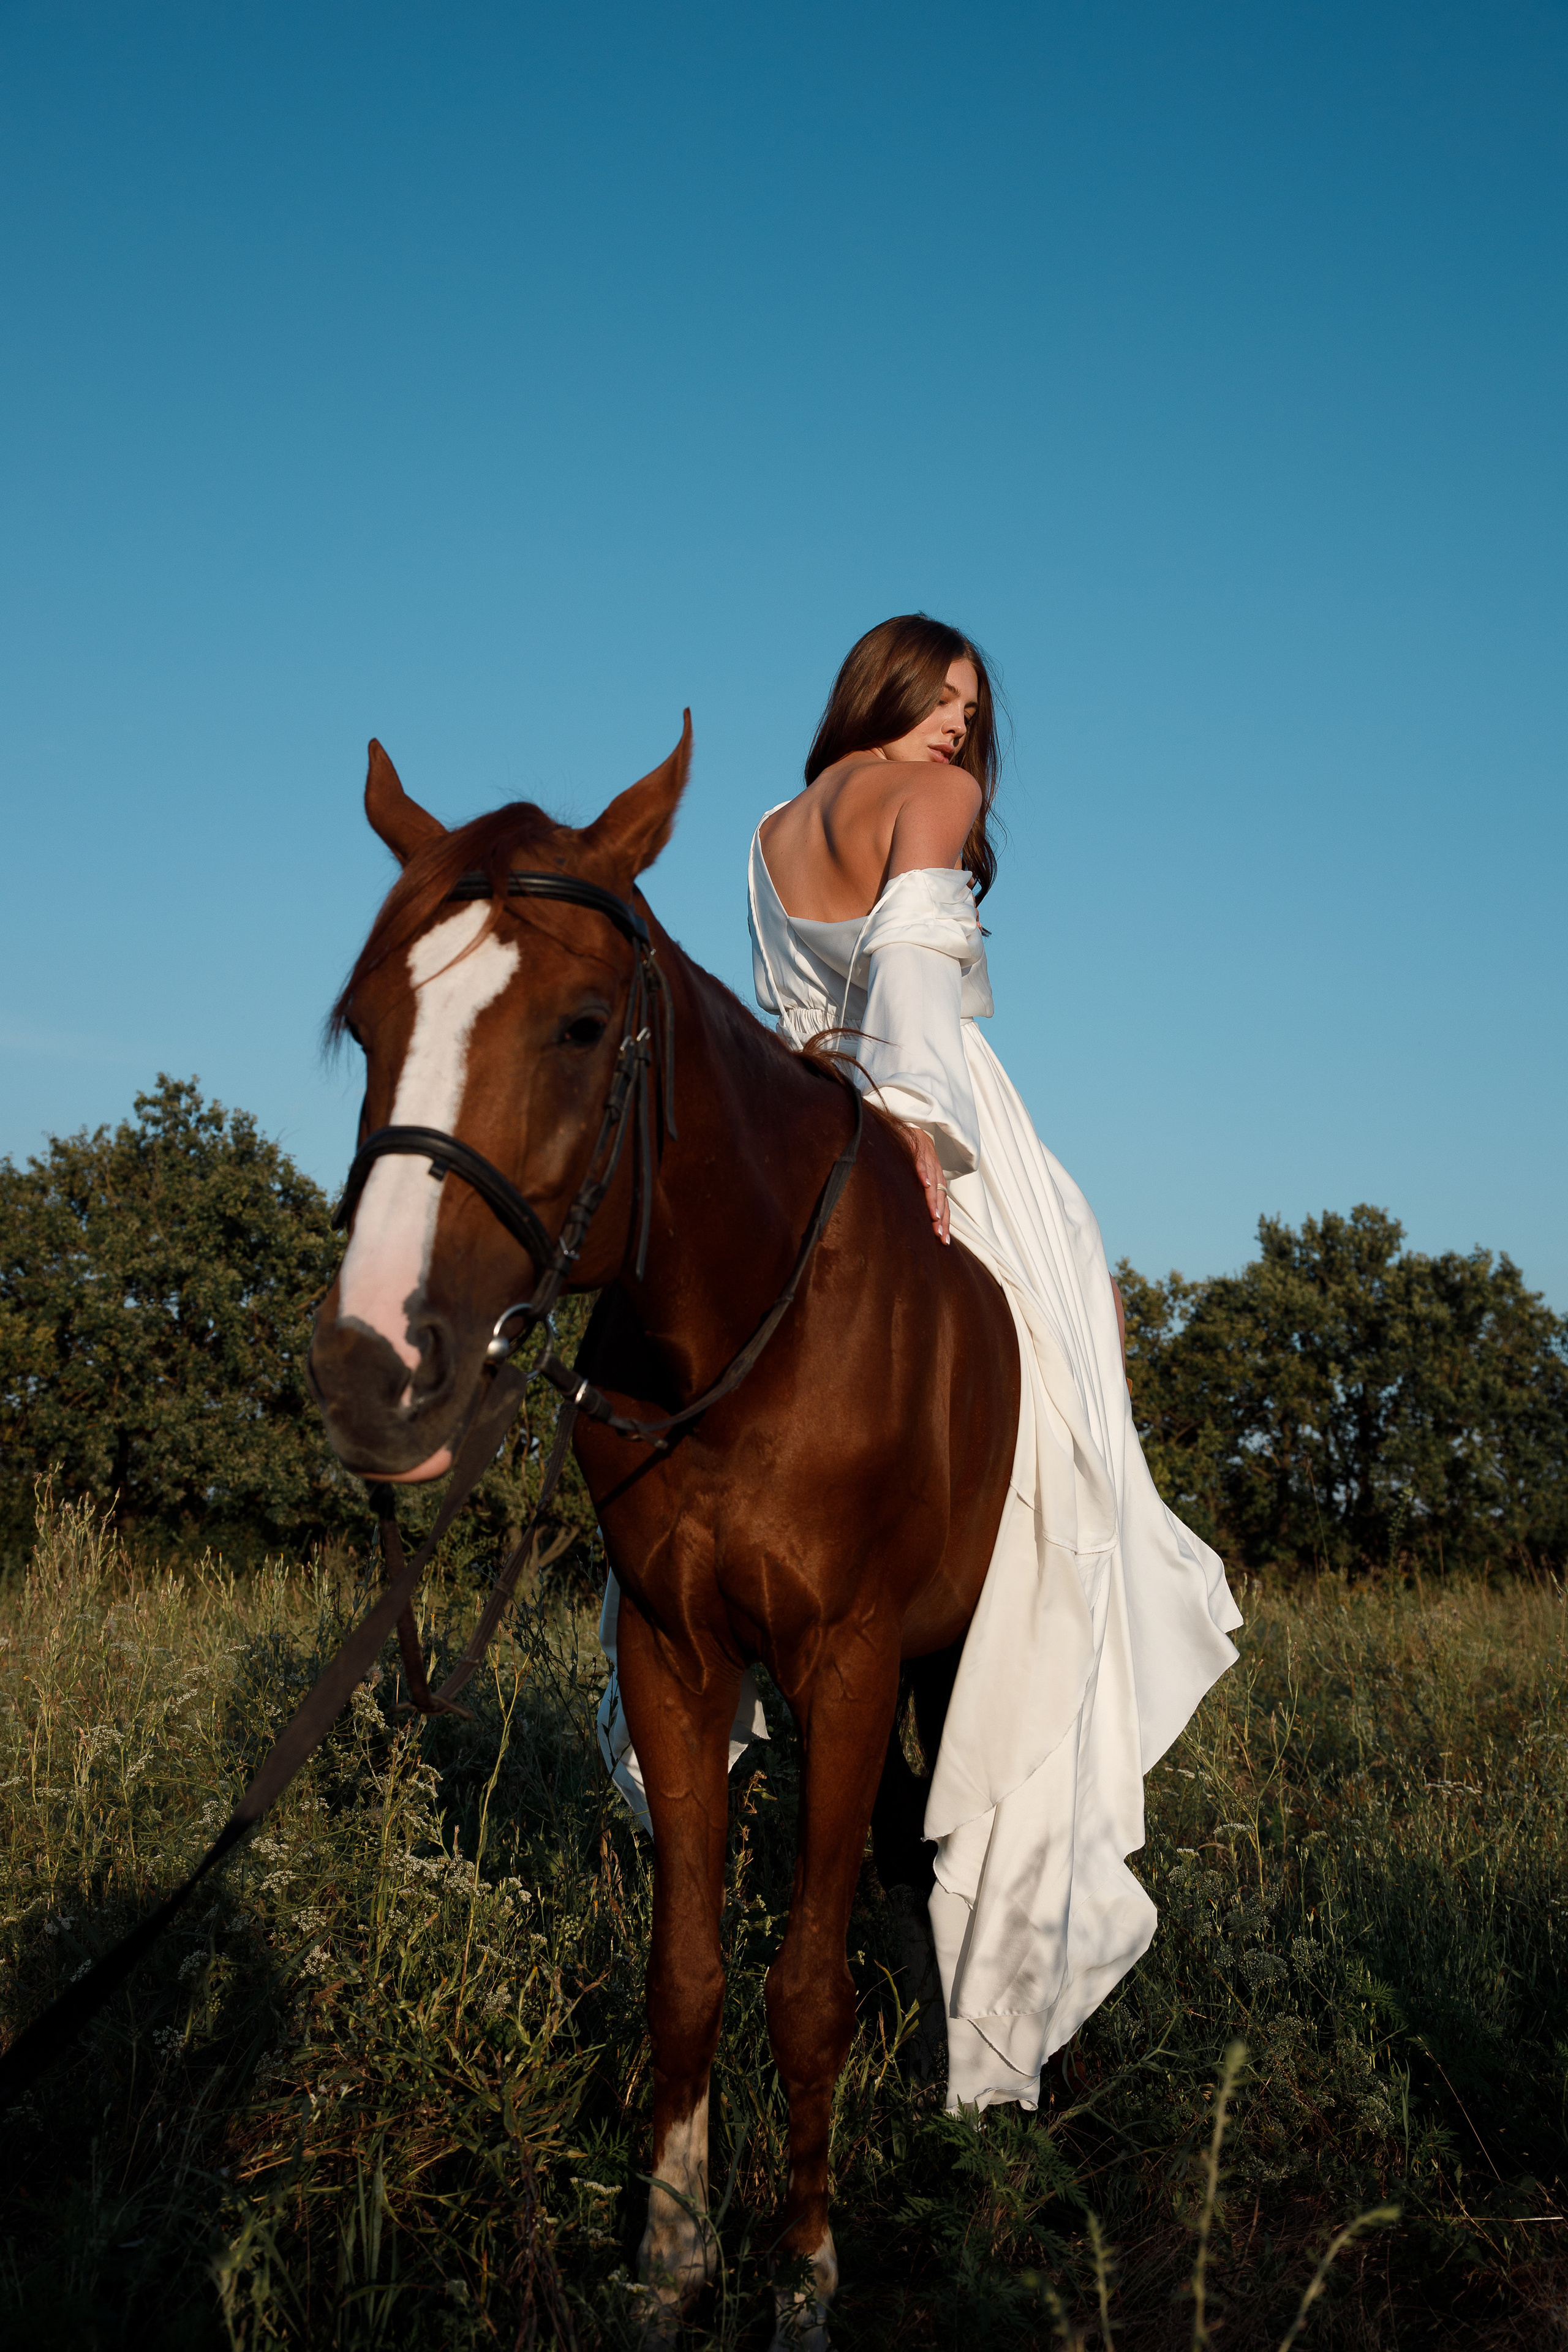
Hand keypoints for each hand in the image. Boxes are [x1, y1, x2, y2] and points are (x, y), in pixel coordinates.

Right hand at [910, 1129, 950, 1244]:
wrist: (916, 1130)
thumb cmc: (919, 1157)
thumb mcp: (924, 1176)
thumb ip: (924, 1194)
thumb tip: (923, 1216)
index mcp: (938, 1183)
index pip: (944, 1207)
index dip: (944, 1223)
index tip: (943, 1241)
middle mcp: (937, 1175)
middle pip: (941, 1200)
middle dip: (941, 1219)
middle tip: (939, 1235)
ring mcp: (929, 1163)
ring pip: (934, 1185)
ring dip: (934, 1201)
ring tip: (934, 1216)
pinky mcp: (919, 1151)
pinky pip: (922, 1163)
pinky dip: (924, 1173)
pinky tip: (924, 1183)